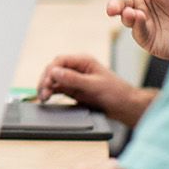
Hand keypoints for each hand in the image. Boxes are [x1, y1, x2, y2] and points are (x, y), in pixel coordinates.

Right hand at [36, 54, 154, 126]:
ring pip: (54, 80)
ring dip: (47, 88)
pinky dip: (51, 93)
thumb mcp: (94, 86)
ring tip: (43, 98)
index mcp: (84, 61)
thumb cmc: (116, 93)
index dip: (51, 70)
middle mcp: (77, 69)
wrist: (125, 107)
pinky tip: (46, 98)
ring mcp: (75, 80)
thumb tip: (54, 72)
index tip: (48, 82)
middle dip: (46, 80)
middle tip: (43, 93)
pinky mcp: (74, 90)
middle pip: (54, 70)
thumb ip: (74, 79)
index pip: (61, 61)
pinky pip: (58, 89)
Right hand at [70, 0, 168, 59]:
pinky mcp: (148, 39)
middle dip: (112, 5)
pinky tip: (141, 19)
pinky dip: (136, 24)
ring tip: (131, 14)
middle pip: (116, 2)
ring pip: (123, 18)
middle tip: (112, 9)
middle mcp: (138, 4)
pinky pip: (136, 31)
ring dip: (124, 15)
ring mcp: (142, 23)